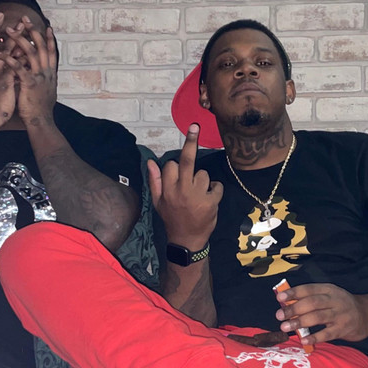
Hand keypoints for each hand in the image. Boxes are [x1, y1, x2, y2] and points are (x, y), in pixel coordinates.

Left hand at [0, 16, 57, 125]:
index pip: (51, 51)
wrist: (41, 121)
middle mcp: (46, 72)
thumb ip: (43, 78)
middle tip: (24, 18)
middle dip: (32, 31)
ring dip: (18, 39)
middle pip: (40, 46)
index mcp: (50, 73)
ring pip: (30, 52)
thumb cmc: (40, 107)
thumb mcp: (46, 90)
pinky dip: (8, 58)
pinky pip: (18, 67)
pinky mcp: (29, 83)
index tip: (46, 26)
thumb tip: (42, 72)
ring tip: (8, 30)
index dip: (48, 38)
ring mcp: (39, 76)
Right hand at [147, 123, 222, 250]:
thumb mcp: (158, 202)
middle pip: (187, 160)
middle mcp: (181, 190)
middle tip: (195, 126)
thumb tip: (150, 161)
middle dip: (190, 141)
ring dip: (203, 181)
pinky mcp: (211, 202)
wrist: (187, 240)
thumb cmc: (171, 218)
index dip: (175, 166)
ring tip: (198, 194)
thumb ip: (155, 181)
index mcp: (168, 190)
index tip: (178, 169)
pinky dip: (215, 190)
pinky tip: (209, 199)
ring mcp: (197, 196)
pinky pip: (216, 185)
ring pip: (204, 174)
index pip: (172, 165)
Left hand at [275, 283, 367, 344]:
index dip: (293, 293)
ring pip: (317, 318)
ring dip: (299, 322)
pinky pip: (327, 334)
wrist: (367, 315)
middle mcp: (334, 300)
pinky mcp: (343, 329)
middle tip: (279, 315)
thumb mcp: (328, 295)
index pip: (308, 289)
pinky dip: (314, 337)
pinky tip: (303, 340)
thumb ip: (310, 297)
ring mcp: (340, 315)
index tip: (279, 297)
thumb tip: (286, 302)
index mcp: (328, 289)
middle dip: (293, 309)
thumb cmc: (340, 304)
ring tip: (285, 326)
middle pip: (312, 303)